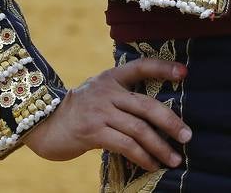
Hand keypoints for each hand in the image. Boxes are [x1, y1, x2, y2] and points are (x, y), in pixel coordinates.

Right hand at [24, 58, 191, 170]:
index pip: (141, 66)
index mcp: (111, 77)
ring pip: (138, 129)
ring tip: (175, 159)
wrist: (42, 123)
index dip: (163, 67)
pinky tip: (153, 164)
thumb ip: (122, 96)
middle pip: (147, 105)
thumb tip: (158, 114)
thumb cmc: (79, 110)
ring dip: (160, 146)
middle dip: (171, 122)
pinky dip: (143, 156)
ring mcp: (99, 112)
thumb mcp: (98, 93)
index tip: (185, 73)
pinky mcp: (92, 132)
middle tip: (188, 136)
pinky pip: (125, 145)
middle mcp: (107, 91)